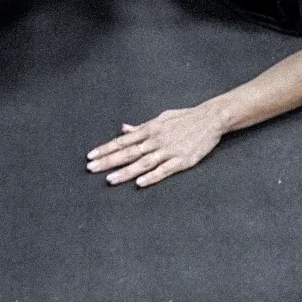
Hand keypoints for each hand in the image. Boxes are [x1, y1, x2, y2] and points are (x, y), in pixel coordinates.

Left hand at [87, 105, 223, 185]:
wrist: (210, 118)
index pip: (123, 141)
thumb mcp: (161, 118)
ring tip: (110, 179)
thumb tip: (124, 129)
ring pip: (142, 163)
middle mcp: (155, 139)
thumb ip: (142, 127)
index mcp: (150, 129)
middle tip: (91, 168)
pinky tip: (140, 183)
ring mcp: (168, 150)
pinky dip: (151, 176)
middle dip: (108, 161)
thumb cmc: (184, 118)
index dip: (106, 148)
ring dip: (125, 172)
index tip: (91, 156)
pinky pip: (164, 170)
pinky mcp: (181, 160)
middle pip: (128, 152)